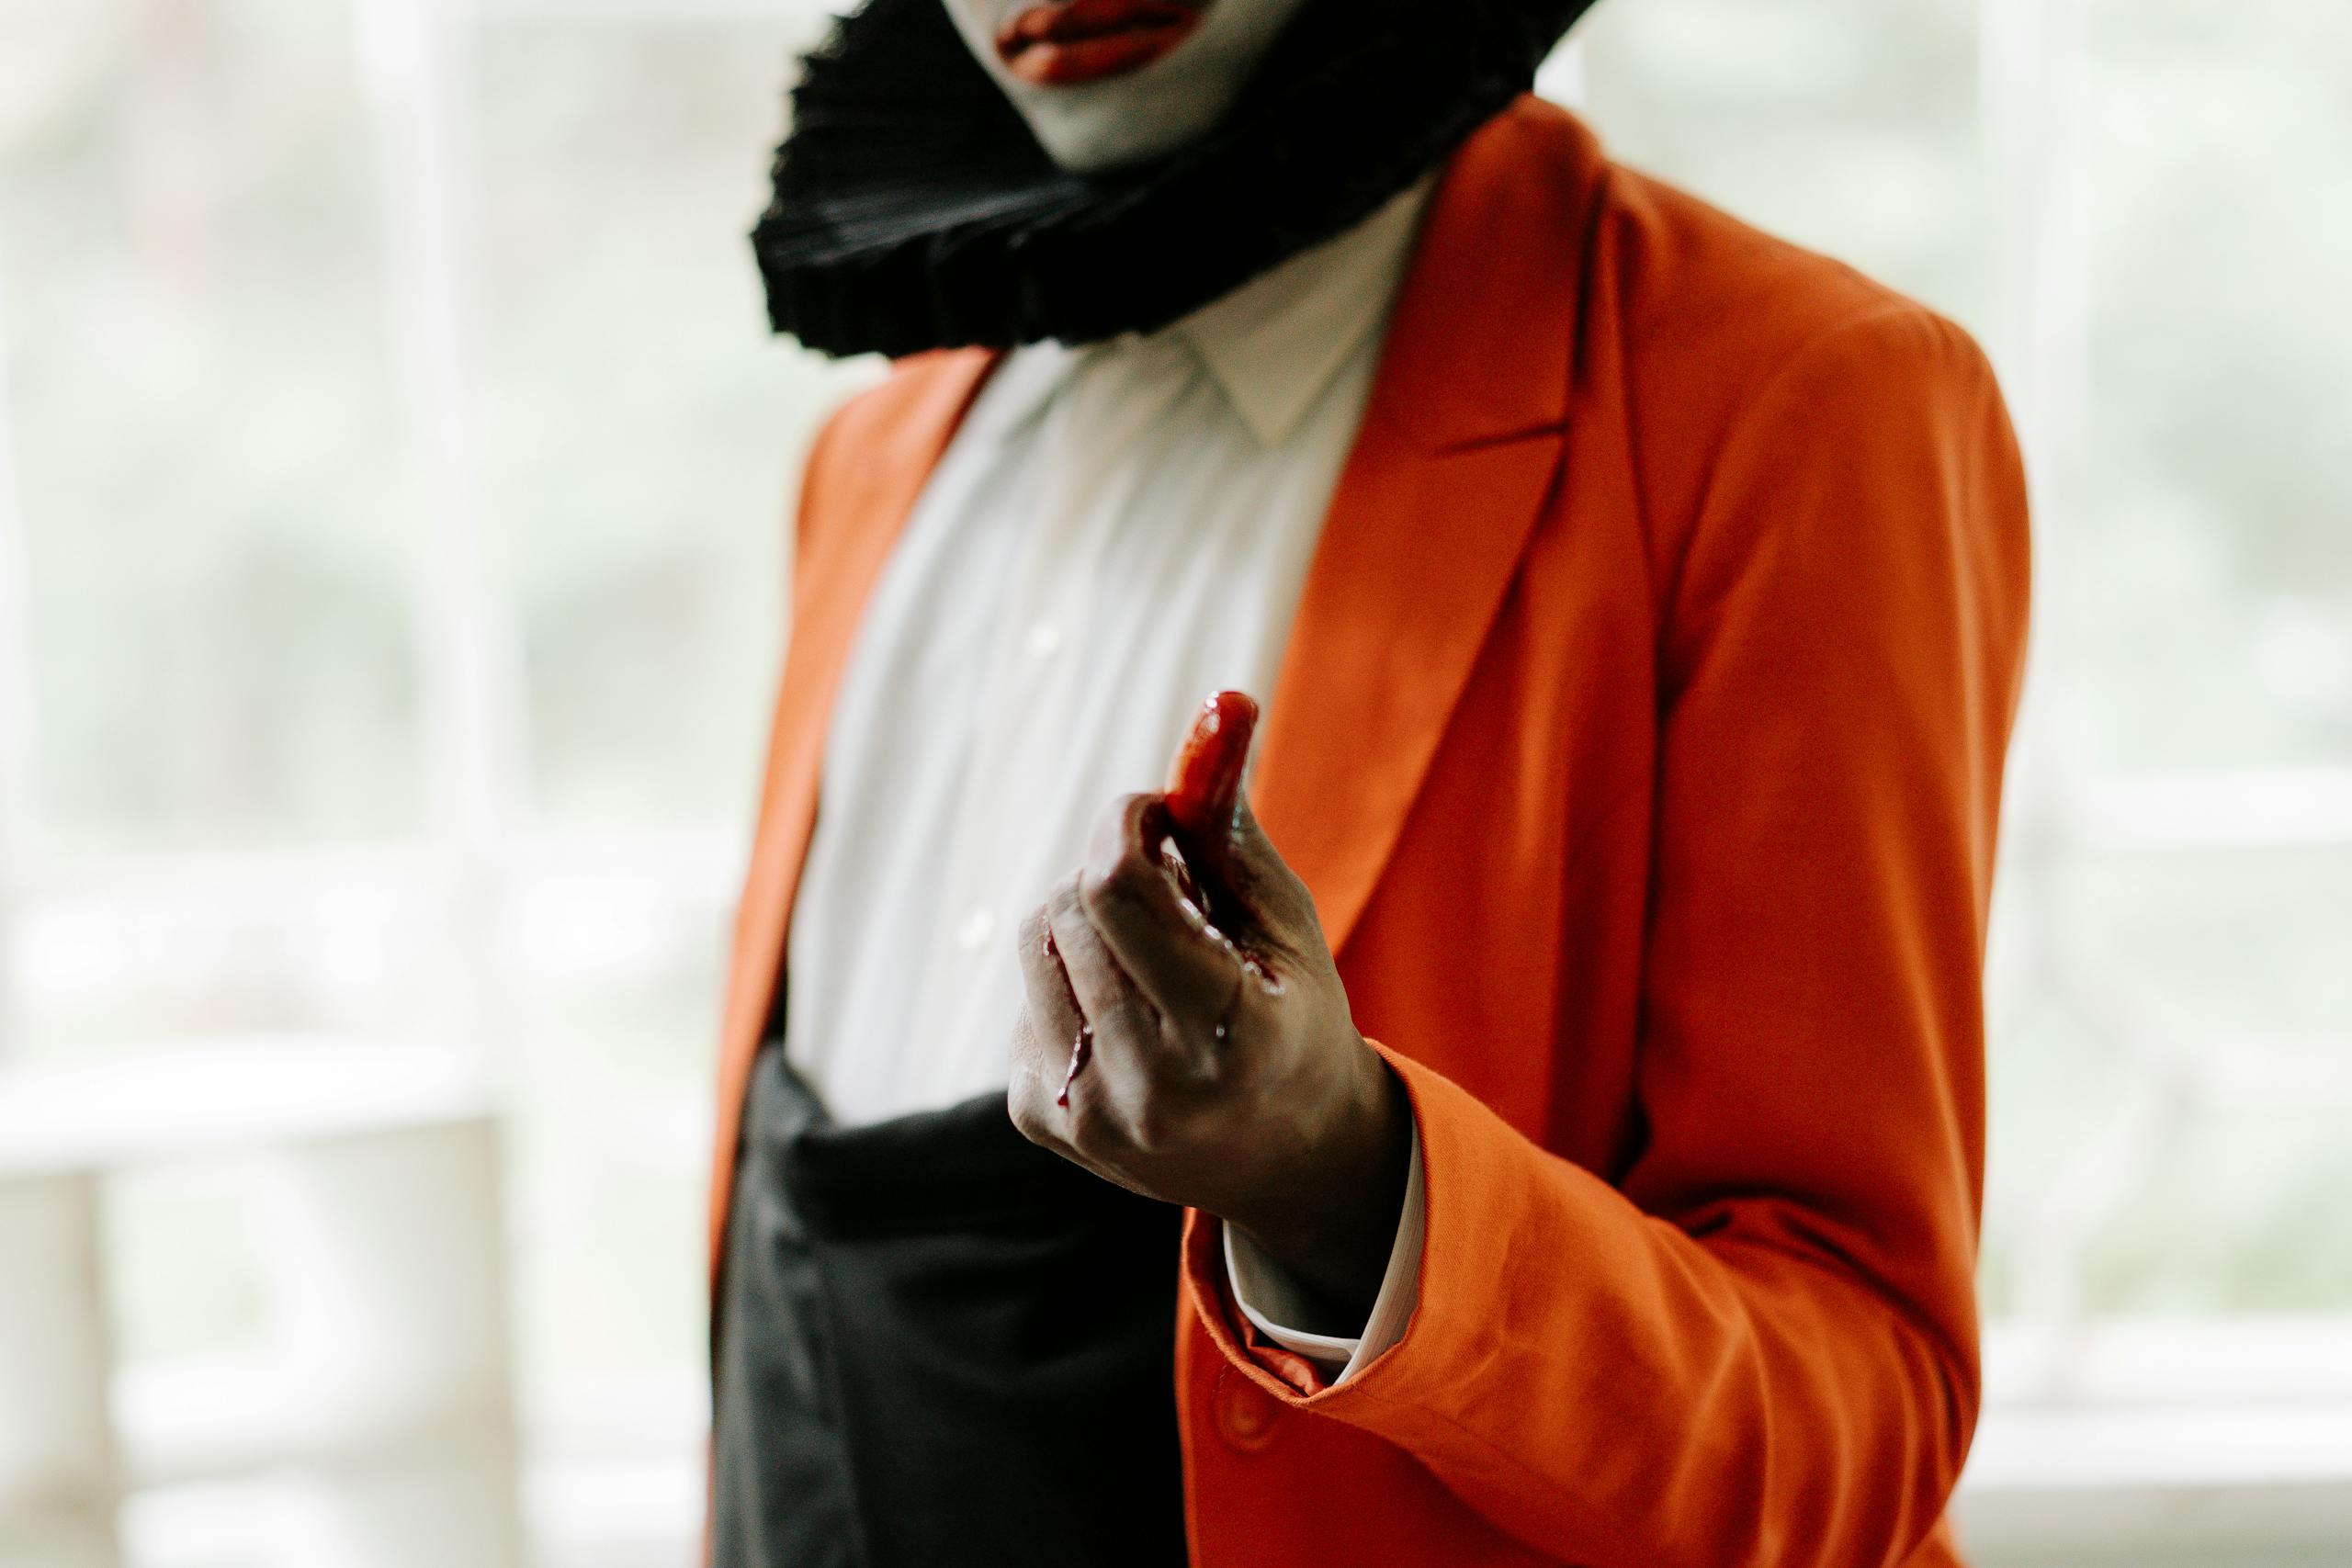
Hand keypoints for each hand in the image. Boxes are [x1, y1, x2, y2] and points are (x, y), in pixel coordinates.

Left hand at [1010, 787, 1411, 1325]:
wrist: (1285, 1157)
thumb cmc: (1292, 1012)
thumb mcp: (1285, 917)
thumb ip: (1232, 818)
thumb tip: (1224, 701)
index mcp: (1226, 1036)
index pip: (1119, 889)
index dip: (1123, 823)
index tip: (1155, 813)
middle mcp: (1150, 1088)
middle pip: (1070, 906)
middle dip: (1112, 870)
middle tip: (1173, 890)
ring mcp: (1086, 1114)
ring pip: (1036, 940)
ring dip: (1084, 918)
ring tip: (1150, 951)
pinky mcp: (1041, 1119)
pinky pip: (1026, 991)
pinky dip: (1070, 975)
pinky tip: (1127, 1013)